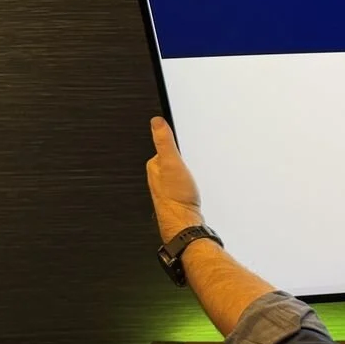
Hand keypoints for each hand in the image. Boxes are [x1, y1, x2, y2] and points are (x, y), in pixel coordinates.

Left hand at [147, 117, 203, 242]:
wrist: (184, 222)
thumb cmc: (177, 197)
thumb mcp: (171, 163)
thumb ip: (164, 141)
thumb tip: (156, 121)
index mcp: (154, 166)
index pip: (162, 147)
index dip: (174, 145)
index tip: (182, 145)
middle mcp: (157, 177)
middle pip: (169, 160)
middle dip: (179, 158)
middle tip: (188, 161)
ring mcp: (166, 188)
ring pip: (175, 173)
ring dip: (183, 172)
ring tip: (190, 175)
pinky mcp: (175, 197)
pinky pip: (180, 184)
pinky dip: (186, 183)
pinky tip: (191, 188)